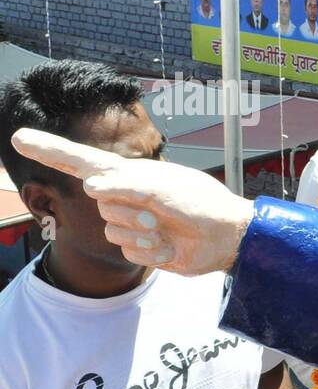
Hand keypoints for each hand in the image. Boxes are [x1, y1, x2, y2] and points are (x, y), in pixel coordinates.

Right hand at [9, 128, 252, 274]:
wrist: (226, 238)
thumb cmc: (200, 204)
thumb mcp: (164, 187)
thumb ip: (125, 184)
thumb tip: (90, 186)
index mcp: (130, 174)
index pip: (81, 161)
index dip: (51, 150)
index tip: (20, 138)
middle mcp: (126, 195)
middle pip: (100, 203)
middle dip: (128, 211)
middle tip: (159, 214)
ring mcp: (131, 222)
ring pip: (111, 229)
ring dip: (140, 233)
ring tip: (166, 229)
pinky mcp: (139, 246)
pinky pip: (126, 250)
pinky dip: (149, 250)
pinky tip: (169, 246)